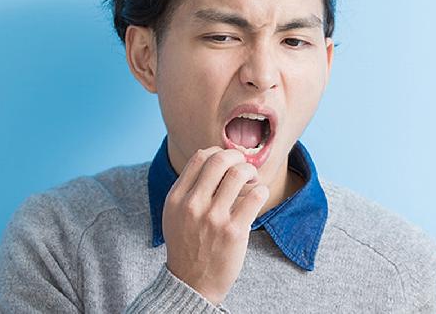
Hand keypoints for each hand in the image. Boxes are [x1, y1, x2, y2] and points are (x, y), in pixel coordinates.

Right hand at [162, 147, 269, 305]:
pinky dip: (261, 190)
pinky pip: (255, 196)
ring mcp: (213, 218)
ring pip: (238, 173)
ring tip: (252, 180)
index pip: (200, 157)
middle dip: (237, 157)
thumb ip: (187, 189)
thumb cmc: (187, 245)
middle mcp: (193, 205)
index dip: (218, 152)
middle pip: (220, 160)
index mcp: (176, 198)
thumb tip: (212, 159)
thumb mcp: (174, 215)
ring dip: (250, 171)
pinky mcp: (234, 231)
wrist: (192, 283)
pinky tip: (259, 196)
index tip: (228, 160)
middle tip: (243, 166)